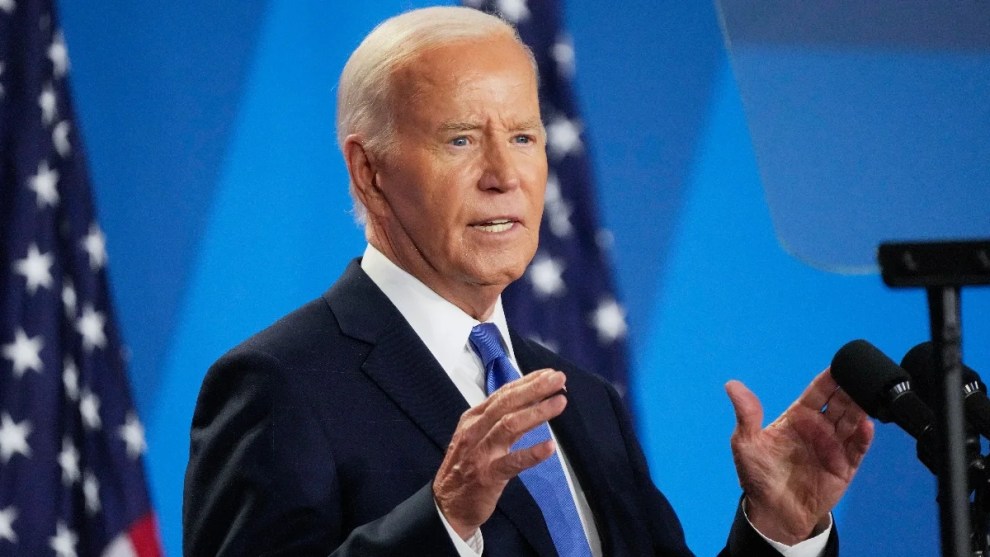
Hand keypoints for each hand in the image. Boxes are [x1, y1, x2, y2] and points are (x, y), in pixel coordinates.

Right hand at [433, 369, 566, 539]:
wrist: (448, 506)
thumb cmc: (467, 467)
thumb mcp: (477, 436)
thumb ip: (500, 419)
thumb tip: (531, 399)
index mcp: (473, 418)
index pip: (503, 394)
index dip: (527, 381)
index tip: (549, 373)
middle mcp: (475, 430)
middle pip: (507, 404)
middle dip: (534, 389)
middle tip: (559, 379)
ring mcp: (480, 453)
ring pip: (509, 426)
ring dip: (536, 413)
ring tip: (559, 403)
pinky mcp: (487, 476)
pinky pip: (512, 463)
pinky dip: (531, 453)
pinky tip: (549, 447)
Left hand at [725, 369, 873, 544]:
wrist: (773, 513)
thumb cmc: (758, 476)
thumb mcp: (746, 443)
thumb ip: (746, 414)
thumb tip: (732, 384)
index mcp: (797, 418)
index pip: (817, 393)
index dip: (828, 380)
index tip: (839, 365)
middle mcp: (818, 428)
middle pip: (838, 403)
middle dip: (848, 390)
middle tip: (858, 377)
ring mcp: (833, 447)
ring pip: (852, 421)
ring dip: (859, 408)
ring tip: (866, 395)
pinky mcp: (844, 466)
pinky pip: (858, 448)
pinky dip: (864, 436)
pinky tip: (866, 425)